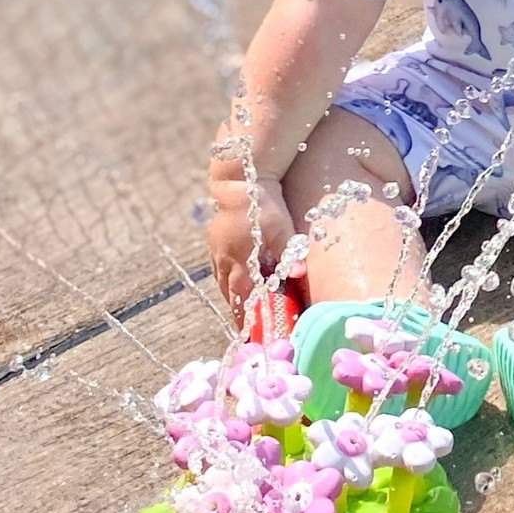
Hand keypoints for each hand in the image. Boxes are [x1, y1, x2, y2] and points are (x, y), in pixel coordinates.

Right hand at [205, 157, 301, 322]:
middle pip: (231, 295)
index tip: (252, 335)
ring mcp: (217, 250)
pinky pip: (219, 268)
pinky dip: (227, 280)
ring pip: (223, 282)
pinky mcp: (215, 241)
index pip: (242, 299)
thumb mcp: (280, 228)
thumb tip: (298, 274)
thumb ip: (288, 252)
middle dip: (239, 312)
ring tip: (241, 311)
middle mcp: (224, 259)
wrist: (238, 177)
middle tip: (248, 328)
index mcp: (240, 260)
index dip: (246, 318)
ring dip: (232, 297)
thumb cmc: (261, 203)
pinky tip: (234, 282)